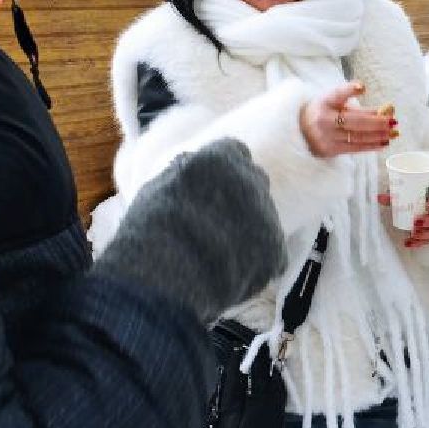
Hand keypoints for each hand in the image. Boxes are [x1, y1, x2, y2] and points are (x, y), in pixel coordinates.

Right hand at [93, 139, 287, 321]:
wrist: (168, 273)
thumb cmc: (152, 228)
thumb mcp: (160, 184)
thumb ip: (187, 172)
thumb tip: (194, 170)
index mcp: (221, 157)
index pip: (234, 152)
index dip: (223, 172)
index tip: (213, 186)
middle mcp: (251, 180)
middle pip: (255, 182)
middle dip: (241, 198)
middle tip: (218, 222)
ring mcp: (267, 215)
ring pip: (264, 220)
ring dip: (248, 232)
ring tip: (218, 254)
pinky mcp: (276, 250)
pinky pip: (271, 255)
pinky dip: (256, 264)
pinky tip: (230, 274)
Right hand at [299, 83, 397, 157]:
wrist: (300, 131)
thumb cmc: (324, 112)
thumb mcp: (333, 102)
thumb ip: (354, 103)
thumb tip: (385, 110)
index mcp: (324, 102)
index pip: (337, 94)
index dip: (349, 90)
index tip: (362, 87)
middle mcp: (323, 120)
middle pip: (354, 121)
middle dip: (376, 121)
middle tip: (393, 120)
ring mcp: (326, 137)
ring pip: (357, 136)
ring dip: (378, 135)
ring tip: (393, 133)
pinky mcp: (330, 150)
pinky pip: (354, 148)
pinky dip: (371, 146)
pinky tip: (384, 143)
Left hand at [378, 183, 428, 247]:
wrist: (418, 204)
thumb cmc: (415, 197)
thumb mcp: (405, 194)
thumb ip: (394, 197)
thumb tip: (379, 197)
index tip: (427, 205)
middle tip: (416, 223)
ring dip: (425, 234)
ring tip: (413, 234)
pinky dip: (419, 243)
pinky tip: (409, 243)